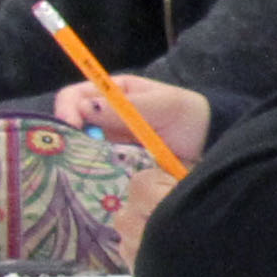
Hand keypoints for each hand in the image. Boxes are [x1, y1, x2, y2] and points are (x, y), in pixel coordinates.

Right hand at [56, 74, 209, 166]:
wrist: (210, 148)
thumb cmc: (189, 117)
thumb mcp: (165, 104)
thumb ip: (131, 105)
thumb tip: (86, 107)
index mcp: (114, 94)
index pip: (75, 96)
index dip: (67, 108)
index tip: (72, 125)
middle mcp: (104, 120)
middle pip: (70, 127)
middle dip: (65, 138)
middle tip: (72, 152)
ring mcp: (107, 146)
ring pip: (77, 152)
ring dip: (77, 158)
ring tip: (84, 168)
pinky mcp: (114, 169)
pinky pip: (93, 172)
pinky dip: (91, 176)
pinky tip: (94, 181)